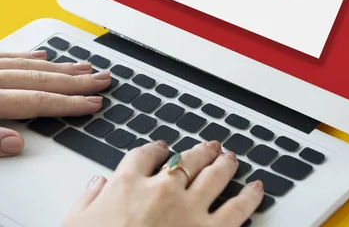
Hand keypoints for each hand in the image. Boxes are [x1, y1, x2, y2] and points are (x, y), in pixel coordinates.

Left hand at [0, 51, 111, 156]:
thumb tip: (16, 143)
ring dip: (60, 68)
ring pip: (28, 66)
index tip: (93, 103)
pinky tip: (43, 56)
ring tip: (84, 68)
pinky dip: (28, 57)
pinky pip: (7, 56)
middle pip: (41, 80)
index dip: (69, 103)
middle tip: (101, 80)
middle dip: (76, 82)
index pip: (37, 102)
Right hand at [63, 140, 263, 226]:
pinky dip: (250, 196)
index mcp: (127, 185)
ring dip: (225, 164)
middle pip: (187, 160)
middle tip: (210, 147)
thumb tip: (97, 184)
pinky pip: (237, 209)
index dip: (156, 149)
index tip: (162, 148)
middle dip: (201, 151)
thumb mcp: (74, 225)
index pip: (145, 156)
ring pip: (215, 175)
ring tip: (231, 158)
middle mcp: (162, 190)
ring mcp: (189, 209)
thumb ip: (87, 201)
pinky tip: (257, 189)